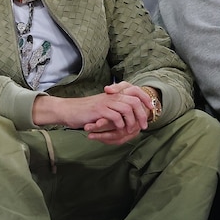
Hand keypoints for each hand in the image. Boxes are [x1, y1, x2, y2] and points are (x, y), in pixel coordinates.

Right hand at [32, 82, 152, 144]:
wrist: (67, 110)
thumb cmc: (84, 111)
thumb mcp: (101, 106)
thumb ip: (114, 107)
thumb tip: (128, 114)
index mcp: (113, 94)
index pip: (134, 90)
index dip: (145, 98)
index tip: (151, 108)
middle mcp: (111, 96)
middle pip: (134, 100)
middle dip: (142, 114)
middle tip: (144, 125)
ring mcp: (105, 102)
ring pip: (127, 108)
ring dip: (132, 120)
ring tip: (132, 130)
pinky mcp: (99, 110)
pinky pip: (115, 116)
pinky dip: (120, 124)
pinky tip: (119, 129)